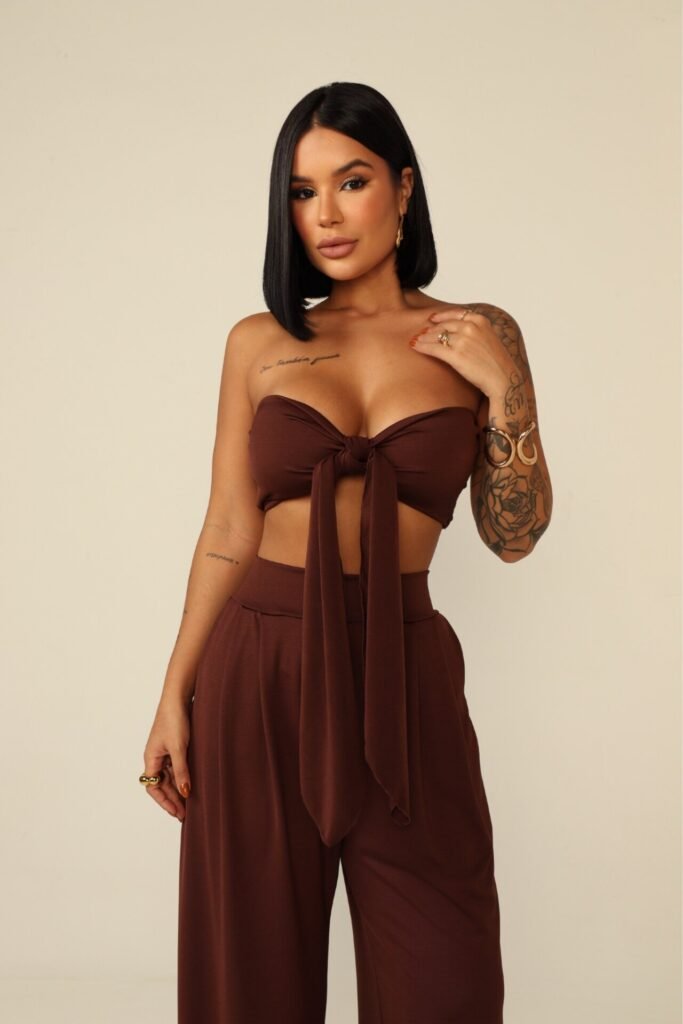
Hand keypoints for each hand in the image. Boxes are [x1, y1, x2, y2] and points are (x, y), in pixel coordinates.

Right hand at [141, 697, 191, 820]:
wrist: (178, 698)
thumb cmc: (174, 720)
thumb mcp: (179, 748)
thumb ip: (181, 771)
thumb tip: (185, 792)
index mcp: (151, 758)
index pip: (153, 787)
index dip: (164, 802)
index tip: (176, 812)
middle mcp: (155, 757)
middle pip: (162, 784)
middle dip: (172, 799)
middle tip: (185, 814)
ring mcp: (164, 752)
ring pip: (169, 777)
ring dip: (178, 790)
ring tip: (190, 803)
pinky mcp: (174, 746)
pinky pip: (176, 767)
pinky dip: (182, 777)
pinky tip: (191, 784)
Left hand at [409, 305, 514, 397]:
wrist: (503, 378)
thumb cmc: (496, 362)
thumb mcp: (489, 338)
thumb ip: (476, 330)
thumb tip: (459, 330)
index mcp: (480, 320)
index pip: (455, 314)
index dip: (441, 316)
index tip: (432, 318)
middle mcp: (470, 327)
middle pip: (444, 325)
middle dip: (431, 330)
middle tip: (421, 334)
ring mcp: (462, 340)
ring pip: (436, 335)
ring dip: (424, 338)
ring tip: (416, 340)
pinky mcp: (455, 355)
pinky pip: (433, 348)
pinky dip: (422, 347)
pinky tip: (416, 347)